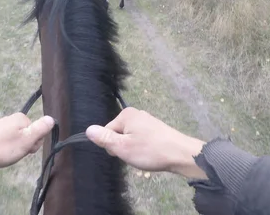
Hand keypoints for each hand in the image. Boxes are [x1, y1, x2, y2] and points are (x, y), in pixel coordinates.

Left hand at [0, 113, 53, 168]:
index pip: (37, 132)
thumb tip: (52, 118)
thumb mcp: (26, 141)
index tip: (25, 150)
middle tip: (15, 152)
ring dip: (15, 148)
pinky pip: (6, 140)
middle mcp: (12, 118)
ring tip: (5, 154)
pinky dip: (5, 147)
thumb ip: (40, 129)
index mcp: (21, 118)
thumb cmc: (3, 147)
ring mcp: (1, 124)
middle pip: (27, 134)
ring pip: (17, 138)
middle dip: (24, 146)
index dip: (34, 144)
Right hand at [86, 107, 207, 179]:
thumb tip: (88, 129)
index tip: (125, 153)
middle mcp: (136, 114)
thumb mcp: (122, 147)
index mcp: (126, 114)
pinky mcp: (155, 129)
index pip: (107, 132)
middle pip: (118, 134)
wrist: (181, 154)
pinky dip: (143, 148)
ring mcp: (147, 120)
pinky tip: (151, 154)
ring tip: (144, 156)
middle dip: (123, 147)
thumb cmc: (150, 150)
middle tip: (135, 155)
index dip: (113, 146)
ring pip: (130, 138)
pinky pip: (141, 139)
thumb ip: (104, 138)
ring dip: (133, 150)